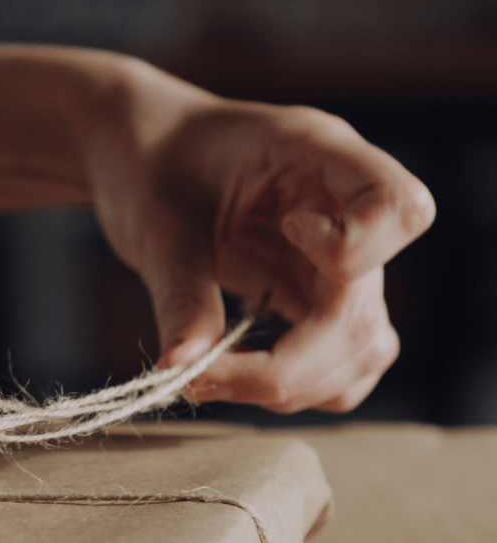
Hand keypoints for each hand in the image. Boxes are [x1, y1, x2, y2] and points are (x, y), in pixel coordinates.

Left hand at [88, 65, 434, 411]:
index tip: (284, 231)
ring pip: (361, 352)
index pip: (400, 209)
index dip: (349, 248)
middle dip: (289, 365)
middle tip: (199, 374)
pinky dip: (290, 385)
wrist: (142, 160)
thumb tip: (185, 366)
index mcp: (320, 158)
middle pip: (366, 317)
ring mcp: (335, 263)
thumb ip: (180, 294)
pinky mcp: (314, 299)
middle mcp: (344, 214)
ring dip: (291, 384)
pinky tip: (230, 373)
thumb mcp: (154, 224)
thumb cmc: (149, 166)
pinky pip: (335, 364)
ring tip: (206, 376)